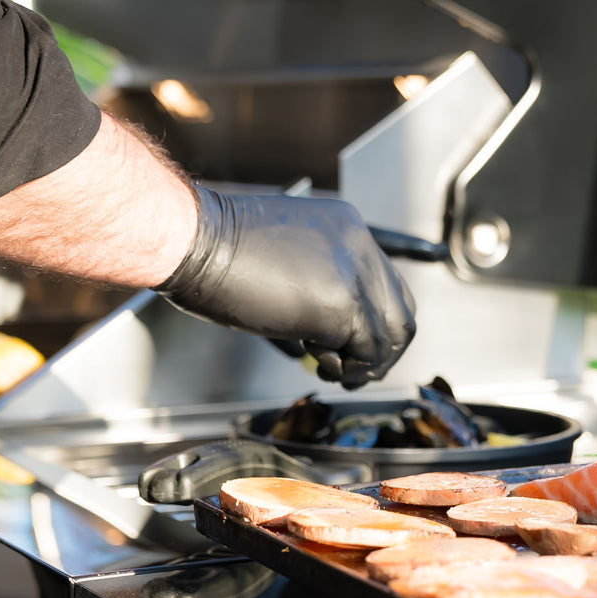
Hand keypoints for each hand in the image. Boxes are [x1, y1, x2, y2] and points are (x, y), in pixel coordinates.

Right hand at [156, 186, 416, 388]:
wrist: (195, 240)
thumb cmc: (216, 248)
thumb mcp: (284, 256)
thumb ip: (317, 282)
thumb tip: (331, 333)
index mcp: (348, 227)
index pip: (388, 283)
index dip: (379, 323)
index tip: (361, 348)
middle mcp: (361, 246)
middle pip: (401, 312)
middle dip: (380, 351)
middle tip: (352, 370)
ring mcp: (357, 275)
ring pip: (393, 335)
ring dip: (365, 363)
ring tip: (332, 369)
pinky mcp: (345, 305)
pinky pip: (366, 352)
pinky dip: (346, 367)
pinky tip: (318, 362)